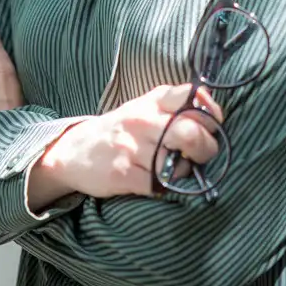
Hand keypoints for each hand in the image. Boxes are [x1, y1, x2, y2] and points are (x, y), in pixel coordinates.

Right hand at [34, 84, 223, 202]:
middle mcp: (143, 120)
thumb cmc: (121, 129)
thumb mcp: (146, 107)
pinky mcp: (124, 173)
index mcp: (153, 100)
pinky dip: (166, 187)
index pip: (192, 98)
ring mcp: (133, 147)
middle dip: (206, 148)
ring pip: (179, 163)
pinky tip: (157, 180)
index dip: (210, 115)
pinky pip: (160, 184)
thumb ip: (176, 104)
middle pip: (191, 133)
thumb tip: (209, 107)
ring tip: (174, 168)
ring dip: (185, 171)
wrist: (75, 149)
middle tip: (200, 156)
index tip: (210, 126)